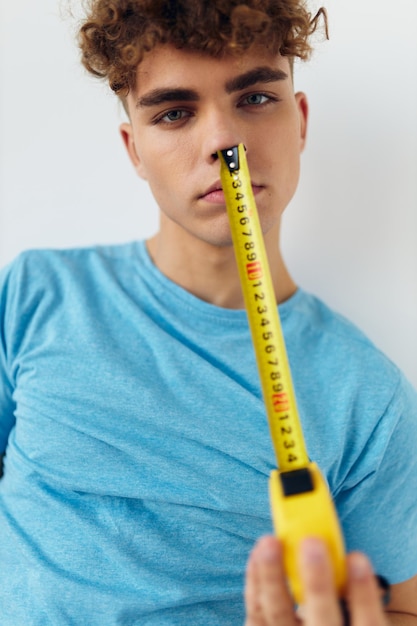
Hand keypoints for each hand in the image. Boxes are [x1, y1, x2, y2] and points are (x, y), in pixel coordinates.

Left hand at [245, 535, 387, 625]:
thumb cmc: (331, 621)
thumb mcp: (350, 613)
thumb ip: (350, 593)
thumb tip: (341, 553)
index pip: (367, 623)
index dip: (364, 593)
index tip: (357, 558)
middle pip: (321, 619)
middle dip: (316, 582)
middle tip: (313, 544)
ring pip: (278, 613)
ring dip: (273, 575)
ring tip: (271, 542)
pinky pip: (256, 611)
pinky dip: (255, 580)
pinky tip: (258, 553)